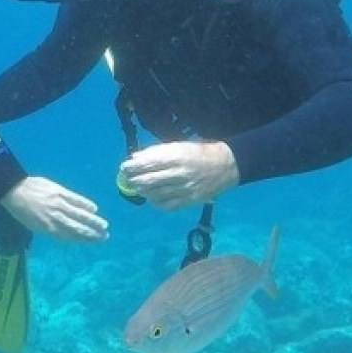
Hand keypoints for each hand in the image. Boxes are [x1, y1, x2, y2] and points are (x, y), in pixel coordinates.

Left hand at [0, 177, 108, 242]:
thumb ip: (49, 228)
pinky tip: (94, 208)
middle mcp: (55, 219)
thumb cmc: (20, 209)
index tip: (94, 242)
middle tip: (104, 236)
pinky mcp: (59, 192)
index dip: (84, 240)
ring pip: (79, 215)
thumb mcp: (32, 225)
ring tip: (104, 225)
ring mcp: (58, 205)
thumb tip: (63, 233)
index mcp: (48, 229)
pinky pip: (75, 199)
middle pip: (78, 228)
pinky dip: (86, 204)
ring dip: (93, 221)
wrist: (13, 191)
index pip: (70, 237)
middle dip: (92, 233)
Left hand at [119, 140, 238, 210]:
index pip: (149, 163)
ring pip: (156, 194)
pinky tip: (152, 198)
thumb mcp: (179, 146)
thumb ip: (157, 152)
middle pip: (150, 181)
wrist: (226, 166)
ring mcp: (185, 189)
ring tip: (138, 188)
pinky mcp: (190, 201)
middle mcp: (180, 173)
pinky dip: (156, 203)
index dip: (133, 167)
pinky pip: (167, 206)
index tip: (124, 167)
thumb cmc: (199, 152)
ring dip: (143, 192)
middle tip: (128, 179)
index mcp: (178, 157)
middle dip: (135, 181)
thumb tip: (135, 158)